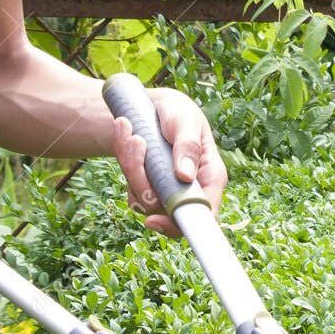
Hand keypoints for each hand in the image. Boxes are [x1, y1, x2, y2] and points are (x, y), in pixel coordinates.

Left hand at [111, 87, 226, 237]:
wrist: (155, 109)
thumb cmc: (178, 113)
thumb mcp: (186, 121)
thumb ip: (188, 146)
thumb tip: (184, 176)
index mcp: (210, 177)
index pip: (203, 214)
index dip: (179, 224)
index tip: (152, 220)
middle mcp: (190, 191)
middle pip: (164, 209)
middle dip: (141, 177)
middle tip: (136, 139)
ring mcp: (168, 193)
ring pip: (143, 198)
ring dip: (130, 163)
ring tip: (129, 129)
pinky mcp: (148, 190)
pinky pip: (131, 188)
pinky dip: (124, 161)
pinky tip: (124, 135)